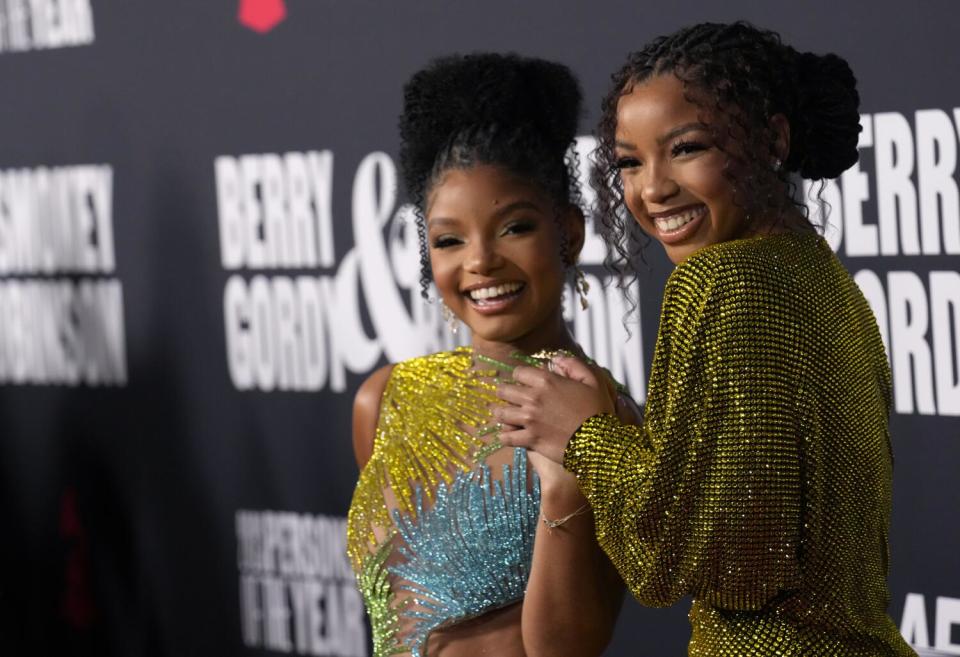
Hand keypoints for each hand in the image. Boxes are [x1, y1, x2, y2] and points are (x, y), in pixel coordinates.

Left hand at [494, 356, 614, 464]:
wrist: (601, 442)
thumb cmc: (599, 410)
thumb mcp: (593, 380)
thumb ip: (573, 364)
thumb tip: (556, 358)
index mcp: (546, 381)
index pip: (518, 372)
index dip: (521, 377)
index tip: (525, 383)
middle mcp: (533, 398)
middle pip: (504, 391)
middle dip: (506, 393)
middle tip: (511, 399)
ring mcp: (529, 420)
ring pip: (501, 413)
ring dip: (502, 413)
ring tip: (506, 416)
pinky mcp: (530, 440)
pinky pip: (506, 437)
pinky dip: (505, 436)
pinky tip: (509, 435)